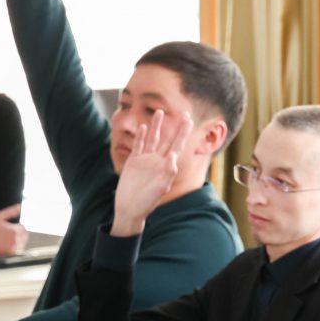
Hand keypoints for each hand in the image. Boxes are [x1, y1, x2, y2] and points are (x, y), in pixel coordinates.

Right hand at [0, 204, 27, 256]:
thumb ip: (10, 211)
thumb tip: (19, 207)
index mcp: (15, 230)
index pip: (22, 227)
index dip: (16, 226)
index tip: (11, 227)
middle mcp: (16, 239)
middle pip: (24, 235)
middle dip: (19, 233)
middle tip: (10, 233)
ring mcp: (13, 247)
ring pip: (22, 243)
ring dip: (19, 240)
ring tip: (9, 239)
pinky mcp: (9, 253)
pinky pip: (18, 250)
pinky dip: (15, 247)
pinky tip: (8, 245)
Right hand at [112, 109, 191, 236]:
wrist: (130, 208)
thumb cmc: (147, 201)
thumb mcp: (160, 187)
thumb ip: (167, 172)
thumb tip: (174, 156)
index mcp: (167, 166)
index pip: (177, 145)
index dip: (183, 133)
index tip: (189, 120)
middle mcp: (157, 161)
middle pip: (168, 139)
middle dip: (174, 126)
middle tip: (182, 113)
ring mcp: (145, 160)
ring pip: (152, 139)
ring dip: (156, 126)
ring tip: (160, 112)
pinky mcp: (133, 162)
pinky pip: (138, 146)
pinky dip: (141, 136)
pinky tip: (144, 127)